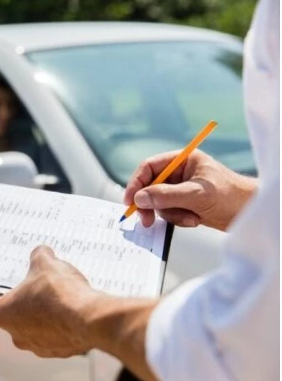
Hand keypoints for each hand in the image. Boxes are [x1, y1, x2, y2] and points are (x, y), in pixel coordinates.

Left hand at [0, 245, 100, 357]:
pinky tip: (74, 310)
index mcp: (3, 314)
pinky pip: (59, 335)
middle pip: (21, 312)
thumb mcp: (45, 263)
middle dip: (32, 298)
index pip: (0, 295)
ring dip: (49, 313)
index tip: (24, 275)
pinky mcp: (59, 352)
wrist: (88, 318)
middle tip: (45, 283)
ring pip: (40, 325)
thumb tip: (42, 253)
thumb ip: (39, 255)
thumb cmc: (59, 292)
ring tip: (63, 296)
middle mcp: (16, 335)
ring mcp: (38, 347)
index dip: (13, 282)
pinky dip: (64, 324)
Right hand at [124, 150, 256, 230]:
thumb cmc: (230, 196)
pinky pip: (169, 212)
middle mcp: (180, 173)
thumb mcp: (195, 194)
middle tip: (146, 220)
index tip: (130, 201)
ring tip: (190, 218)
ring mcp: (181, 189)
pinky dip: (178, 219)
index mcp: (183, 160)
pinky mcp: (185, 204)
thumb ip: (165, 195)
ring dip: (170, 214)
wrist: (250, 213)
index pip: (150, 167)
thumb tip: (139, 198)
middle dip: (151, 204)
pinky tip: (195, 220)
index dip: (137, 183)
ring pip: (159, 202)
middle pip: (150, 186)